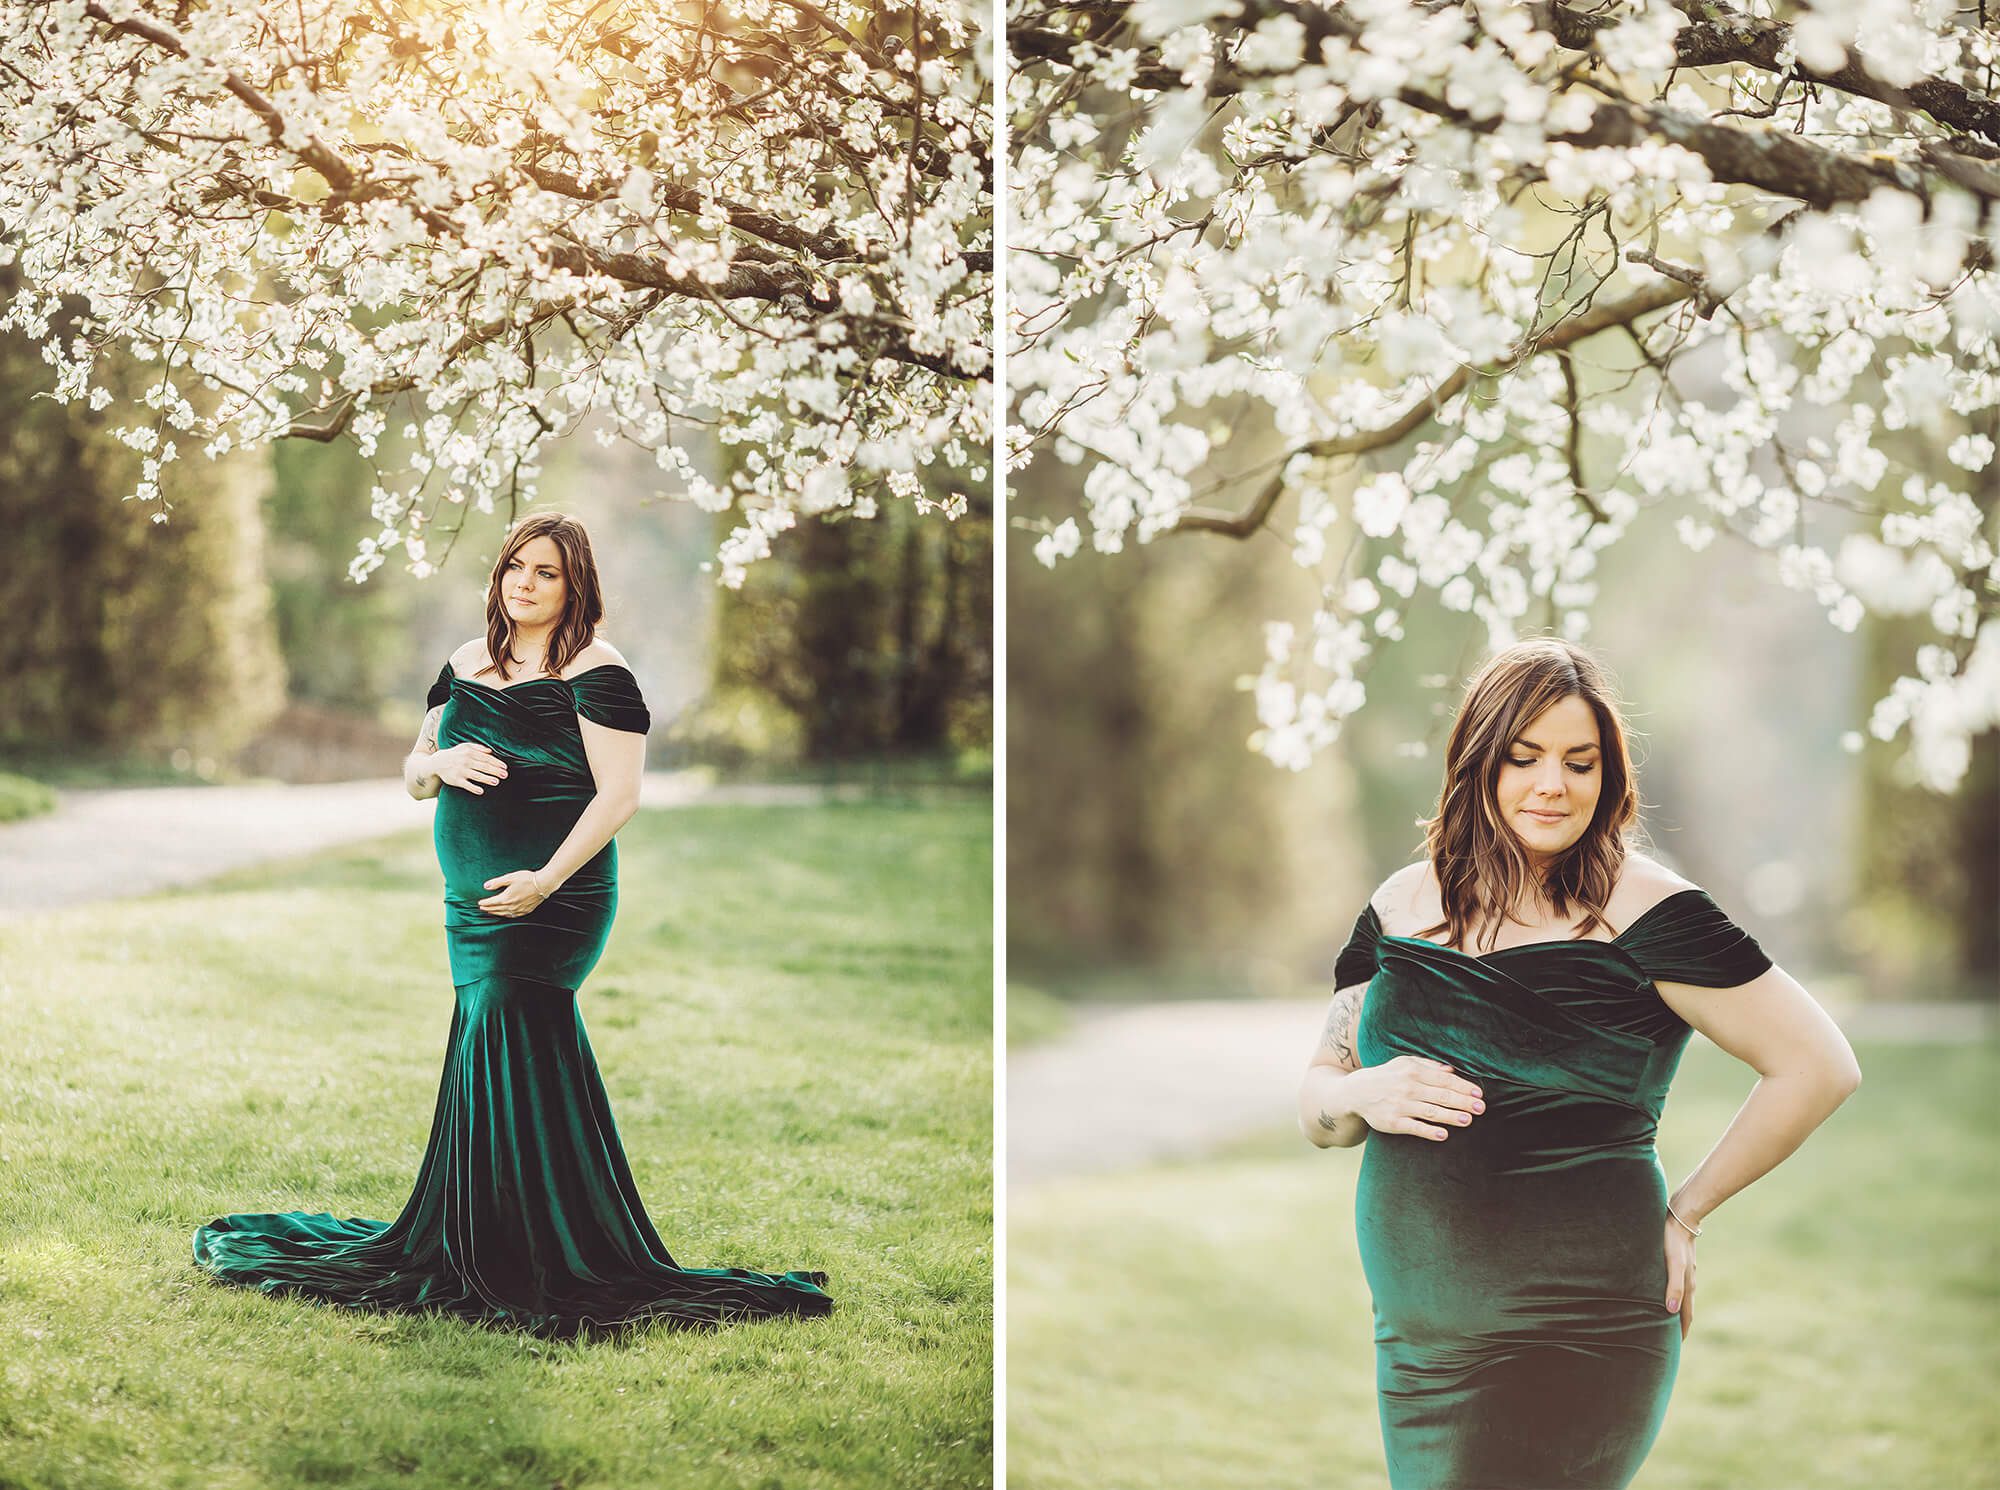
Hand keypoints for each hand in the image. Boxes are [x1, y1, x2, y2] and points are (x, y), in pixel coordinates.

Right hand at [432, 741, 508, 794]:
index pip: (486, 758)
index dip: (496, 763)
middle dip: (495, 771)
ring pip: (477, 776)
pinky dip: (473, 788)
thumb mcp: (465, 747)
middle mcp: (466, 762)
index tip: (505, 767)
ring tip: (496, 782)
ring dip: (487, 779)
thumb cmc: (455, 754)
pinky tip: (481, 791)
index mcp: (470, 753)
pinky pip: (466, 785)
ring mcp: (461, 771)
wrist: (437, 762)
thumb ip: (478, 748)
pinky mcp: (456, 780)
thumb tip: (491, 751)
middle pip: (484, 767)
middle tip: (505, 775)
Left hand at [479, 869, 548, 917]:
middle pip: (496, 909)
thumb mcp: (510, 877)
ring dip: (496, 913)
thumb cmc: (527, 879)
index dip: (484, 903)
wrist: (544, 884)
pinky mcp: (526, 910)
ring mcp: (519, 909)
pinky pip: (513, 916)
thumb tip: (486, 886)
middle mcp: (511, 906)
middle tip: (482, 908)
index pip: (491, 902)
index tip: (479, 903)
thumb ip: (497, 882)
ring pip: (504, 914)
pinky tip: (505, 914)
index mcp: (506, 898)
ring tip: (491, 912)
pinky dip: (506, 915)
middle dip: (488, 908)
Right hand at [1345, 1055, 1484, 1140]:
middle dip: (1463, 1102)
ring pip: (1431, 1112)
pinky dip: (1429, 1131)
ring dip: (1451, 1116)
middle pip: (1441, 1096)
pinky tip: (1444, 1134)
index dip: (1463, 1087)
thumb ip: (1428, 1066)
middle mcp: (1407, 1088)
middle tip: (1481, 1108)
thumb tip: (1452, 1071)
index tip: (1478, 1094)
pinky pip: (1414, 1127)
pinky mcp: (1393, 1122)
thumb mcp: (1404, 1063)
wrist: (1356, 1093)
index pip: (1444, 1080)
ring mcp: (1400, 1106)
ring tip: (1468, 1120)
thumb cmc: (1386, 1076)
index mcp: (1413, 1071)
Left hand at [1664, 1215, 1696, 1340]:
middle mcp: (1688, 1282)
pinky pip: (1677, 1286)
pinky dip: (1672, 1297)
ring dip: (1675, 1311)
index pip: (1686, 1316)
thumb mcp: (1673, 1264)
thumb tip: (1671, 1311)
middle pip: (1685, 1309)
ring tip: (1665, 1321)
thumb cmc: (1673, 1241)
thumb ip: (1674, 1287)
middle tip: (1669, 1339)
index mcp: (1688, 1286)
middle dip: (1679, 1325)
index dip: (1681, 1331)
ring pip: (1681, 1298)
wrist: (1681, 1218)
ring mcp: (1685, 1273)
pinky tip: (1663, 1294)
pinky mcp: (1679, 1264)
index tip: (1676, 1346)